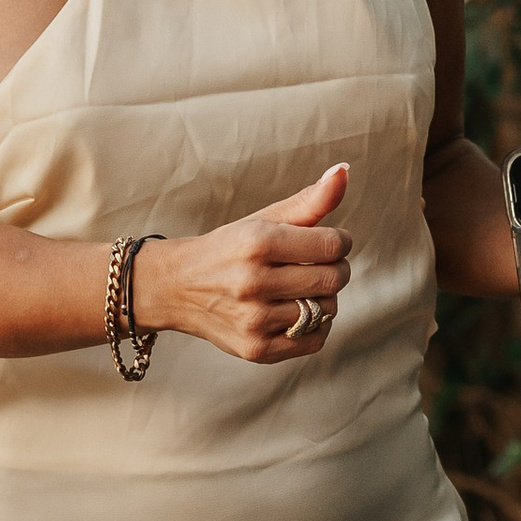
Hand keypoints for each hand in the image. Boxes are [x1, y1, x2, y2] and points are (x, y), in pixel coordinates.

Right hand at [145, 164, 350, 364]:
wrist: (177, 288)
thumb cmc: (230, 249)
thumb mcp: (264, 219)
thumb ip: (310, 200)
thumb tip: (343, 171)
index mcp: (257, 242)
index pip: (332, 245)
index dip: (341, 241)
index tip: (329, 241)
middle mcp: (253, 281)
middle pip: (333, 278)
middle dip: (335, 268)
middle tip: (316, 265)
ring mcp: (253, 319)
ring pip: (327, 309)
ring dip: (323, 297)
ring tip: (300, 288)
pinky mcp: (256, 349)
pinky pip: (315, 339)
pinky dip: (316, 326)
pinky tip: (296, 311)